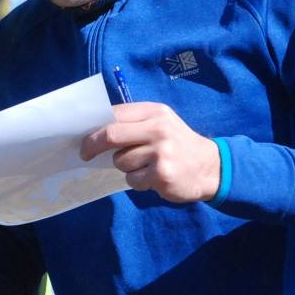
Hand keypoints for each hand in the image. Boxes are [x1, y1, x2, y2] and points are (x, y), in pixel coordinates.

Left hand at [81, 102, 219, 201]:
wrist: (211, 167)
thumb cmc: (177, 144)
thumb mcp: (160, 124)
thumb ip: (133, 123)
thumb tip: (94, 130)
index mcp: (155, 112)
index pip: (115, 115)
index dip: (94, 128)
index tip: (83, 138)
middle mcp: (158, 129)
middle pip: (111, 135)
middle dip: (92, 146)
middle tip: (85, 155)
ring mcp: (160, 152)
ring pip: (120, 161)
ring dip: (126, 167)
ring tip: (145, 166)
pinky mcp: (161, 174)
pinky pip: (132, 180)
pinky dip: (137, 181)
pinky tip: (153, 177)